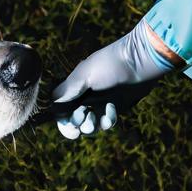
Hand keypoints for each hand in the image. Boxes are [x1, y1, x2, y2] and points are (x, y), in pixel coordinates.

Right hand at [52, 21, 178, 138]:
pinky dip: (108, 119)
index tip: (71, 128)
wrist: (140, 62)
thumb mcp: (84, 75)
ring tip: (98, 117)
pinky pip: (107, 122)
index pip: (61, 110)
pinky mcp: (115, 108)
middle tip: (86, 116)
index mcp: (74, 87)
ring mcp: (100, 103)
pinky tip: (113, 108)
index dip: (64, 122)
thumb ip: (66, 91)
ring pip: (91, 125)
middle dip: (79, 123)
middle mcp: (85, 96)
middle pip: (74, 121)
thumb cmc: (110, 64)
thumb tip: (52, 106)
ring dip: (93, 126)